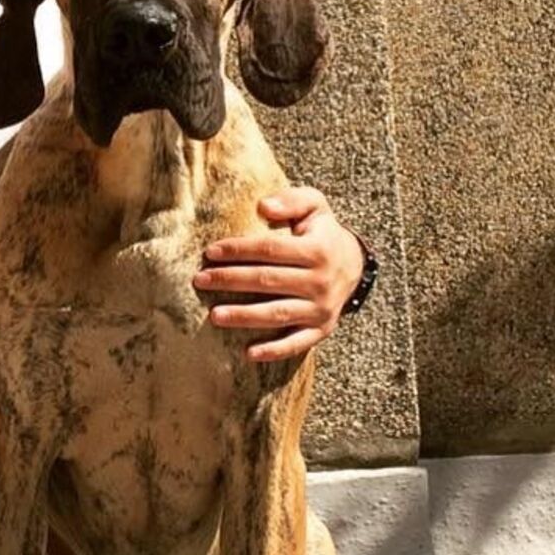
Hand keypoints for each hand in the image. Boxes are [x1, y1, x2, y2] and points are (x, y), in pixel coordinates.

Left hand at [192, 186, 364, 361]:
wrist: (355, 265)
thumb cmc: (322, 232)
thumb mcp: (315, 206)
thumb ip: (292, 200)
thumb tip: (263, 206)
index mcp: (316, 250)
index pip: (269, 249)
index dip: (238, 249)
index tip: (209, 252)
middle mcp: (320, 281)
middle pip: (267, 281)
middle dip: (230, 280)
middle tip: (199, 280)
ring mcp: (321, 309)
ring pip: (277, 314)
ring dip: (244, 316)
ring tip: (214, 316)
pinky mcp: (321, 329)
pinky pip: (297, 343)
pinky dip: (274, 350)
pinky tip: (249, 354)